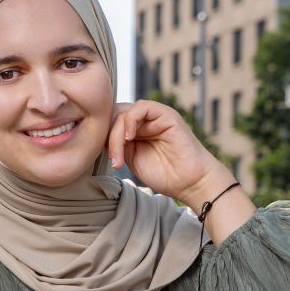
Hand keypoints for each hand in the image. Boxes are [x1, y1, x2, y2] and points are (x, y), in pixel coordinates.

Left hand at [106, 100, 231, 211]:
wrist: (190, 183)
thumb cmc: (165, 175)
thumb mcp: (131, 159)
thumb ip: (117, 144)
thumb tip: (99, 135)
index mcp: (136, 130)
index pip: (110, 122)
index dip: (103, 137)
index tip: (107, 159)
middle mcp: (145, 120)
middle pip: (114, 115)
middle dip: (107, 137)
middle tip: (114, 160)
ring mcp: (155, 116)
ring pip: (124, 112)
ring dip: (116, 135)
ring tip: (120, 157)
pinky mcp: (166, 114)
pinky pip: (141, 107)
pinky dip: (130, 121)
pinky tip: (129, 139)